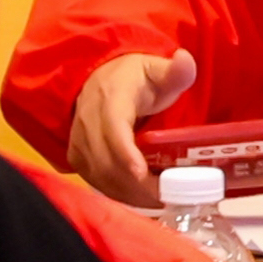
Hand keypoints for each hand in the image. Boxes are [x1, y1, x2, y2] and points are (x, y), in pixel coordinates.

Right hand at [70, 50, 196, 203]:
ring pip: (97, 174)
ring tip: (157, 201)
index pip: (112, 128)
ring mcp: (79, 139)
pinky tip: (139, 199)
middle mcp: (89, 120)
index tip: (141, 172)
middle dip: (134, 183)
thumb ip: (174, 71)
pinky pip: (93, 179)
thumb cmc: (134, 77)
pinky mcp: (77, 155)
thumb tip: (185, 60)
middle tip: (164, 195)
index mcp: (111, 98)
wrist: (100, 76)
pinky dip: (116, 193)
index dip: (124, 152)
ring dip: (127, 193)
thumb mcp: (157, 69)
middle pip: (105, 160)